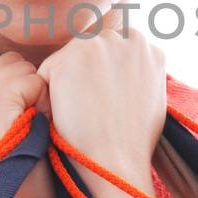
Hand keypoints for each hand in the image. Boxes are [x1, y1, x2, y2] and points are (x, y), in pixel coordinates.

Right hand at [0, 53, 58, 197]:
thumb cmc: (2, 179)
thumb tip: (9, 59)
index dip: (9, 93)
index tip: (4, 128)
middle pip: (2, 62)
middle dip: (22, 90)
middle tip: (17, 132)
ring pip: (20, 68)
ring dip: (33, 96)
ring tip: (24, 133)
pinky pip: (34, 82)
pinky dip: (43, 106)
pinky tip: (32, 134)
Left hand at [36, 5, 167, 197]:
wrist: (117, 161)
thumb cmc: (133, 138)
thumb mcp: (150, 92)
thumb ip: (137, 69)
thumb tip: (124, 64)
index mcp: (144, 45)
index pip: (107, 51)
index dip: (99, 77)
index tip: (100, 100)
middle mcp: (122, 37)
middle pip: (87, 50)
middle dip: (82, 73)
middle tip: (89, 109)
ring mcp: (96, 45)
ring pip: (67, 59)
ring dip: (66, 81)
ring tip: (80, 112)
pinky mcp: (69, 59)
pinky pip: (47, 72)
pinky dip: (49, 94)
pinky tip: (66, 113)